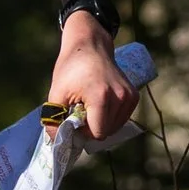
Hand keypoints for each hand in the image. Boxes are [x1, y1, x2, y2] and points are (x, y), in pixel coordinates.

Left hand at [46, 19, 137, 140]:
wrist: (90, 45)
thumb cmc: (71, 68)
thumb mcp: (56, 94)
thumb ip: (54, 120)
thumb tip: (55, 143)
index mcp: (102, 98)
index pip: (97, 133)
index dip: (82, 133)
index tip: (72, 120)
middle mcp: (120, 98)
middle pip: (106, 132)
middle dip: (91, 128)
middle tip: (79, 111)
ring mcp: (130, 96)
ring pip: (115, 127)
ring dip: (101, 123)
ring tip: (89, 106)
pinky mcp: (134, 96)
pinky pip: (121, 118)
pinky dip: (110, 117)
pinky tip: (99, 104)